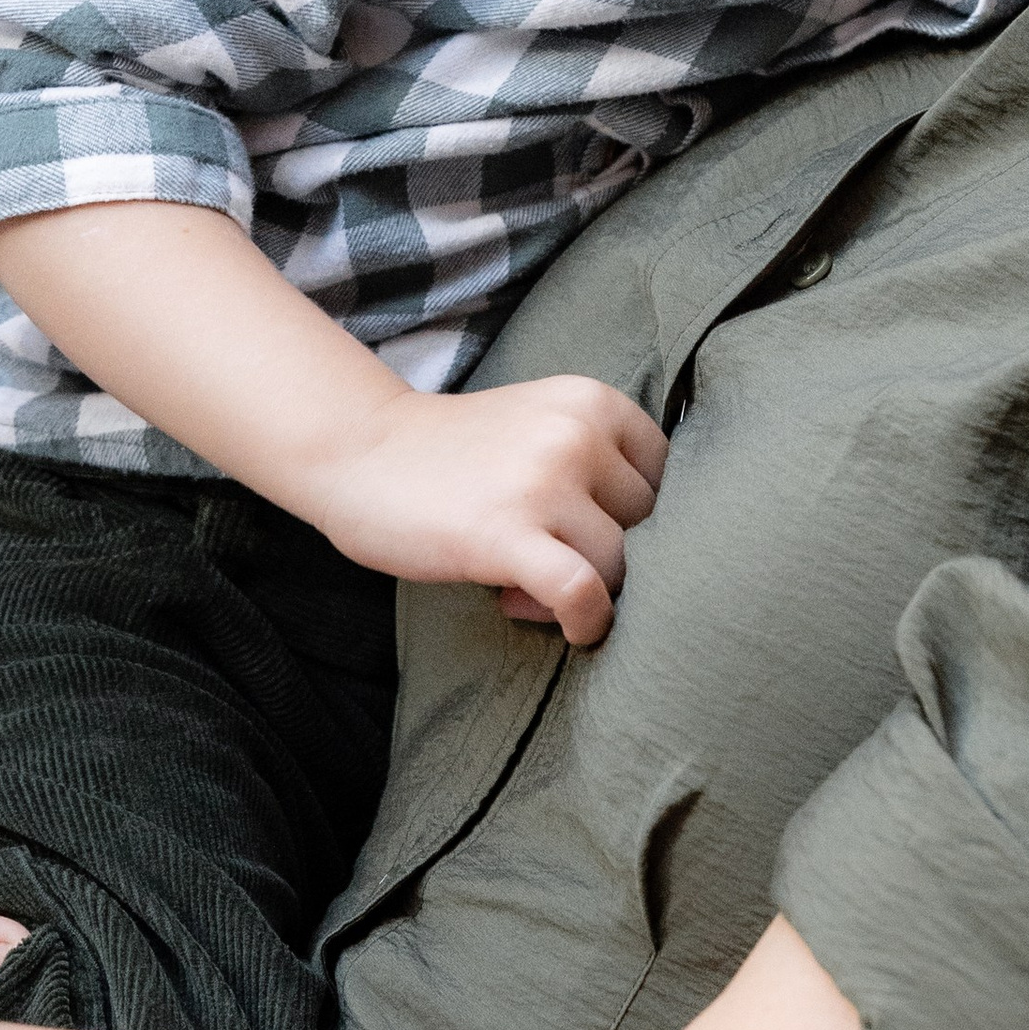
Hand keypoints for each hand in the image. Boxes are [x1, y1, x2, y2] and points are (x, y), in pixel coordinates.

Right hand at [302, 375, 667, 645]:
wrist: (360, 449)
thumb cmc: (457, 452)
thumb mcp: (543, 425)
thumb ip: (599, 463)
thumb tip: (659, 548)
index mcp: (594, 401)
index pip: (668, 476)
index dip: (641, 519)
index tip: (593, 534)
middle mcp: (578, 433)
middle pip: (651, 523)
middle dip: (614, 558)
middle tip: (555, 567)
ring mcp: (544, 482)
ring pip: (620, 564)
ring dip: (589, 594)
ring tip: (533, 591)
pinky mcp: (506, 533)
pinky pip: (581, 593)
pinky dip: (586, 621)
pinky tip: (568, 628)